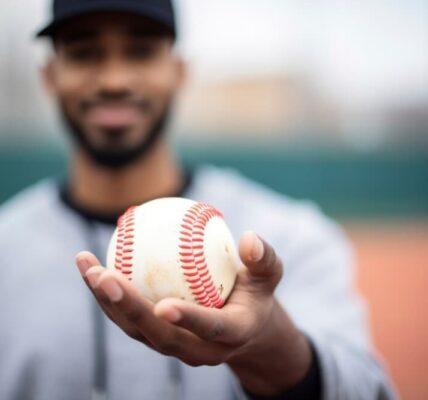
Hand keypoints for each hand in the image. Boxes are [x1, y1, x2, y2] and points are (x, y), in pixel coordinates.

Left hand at [76, 231, 310, 395]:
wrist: (245, 325)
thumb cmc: (257, 294)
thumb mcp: (269, 274)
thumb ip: (264, 258)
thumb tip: (249, 237)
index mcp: (231, 334)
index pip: (210, 329)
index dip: (189, 320)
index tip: (164, 305)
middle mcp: (199, 349)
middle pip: (160, 336)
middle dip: (129, 310)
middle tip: (104, 277)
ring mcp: (175, 346)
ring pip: (136, 330)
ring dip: (108, 301)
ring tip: (87, 265)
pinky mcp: (157, 336)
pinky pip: (129, 319)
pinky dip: (109, 295)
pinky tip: (94, 267)